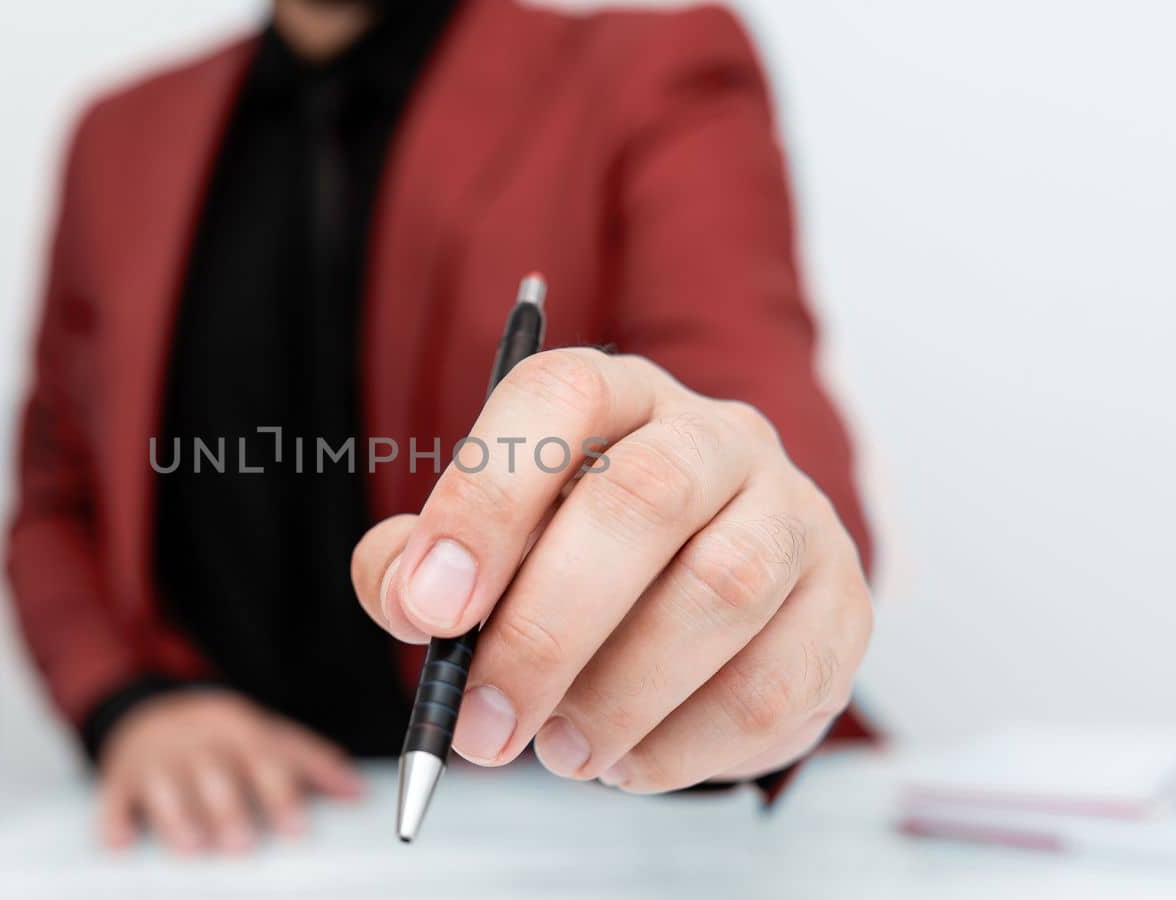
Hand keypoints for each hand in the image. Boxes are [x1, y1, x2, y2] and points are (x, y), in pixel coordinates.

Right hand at [96, 690, 362, 852]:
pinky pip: (113, 795)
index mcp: (235, 729)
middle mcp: (195, 741)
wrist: (151, 712)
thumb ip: (311, 763)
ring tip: (192, 846)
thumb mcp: (265, 736)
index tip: (295, 828)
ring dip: (177, 815)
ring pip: (164, 783)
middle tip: (242, 844)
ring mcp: (155, 757)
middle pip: (213, 772)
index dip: (279, 793)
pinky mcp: (120, 776)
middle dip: (228, 807)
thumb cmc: (221, 738)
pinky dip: (114, 818)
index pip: (261, 757)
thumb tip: (357, 792)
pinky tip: (119, 841)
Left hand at [351, 348, 871, 789]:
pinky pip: (772, 684)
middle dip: (548, 629)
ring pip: (722, 591)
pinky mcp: (839, 608)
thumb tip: (411, 599)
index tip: (431, 608)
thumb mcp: (484, 551)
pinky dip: (683, 745)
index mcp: (615, 399)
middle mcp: (714, 436)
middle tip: (483, 721)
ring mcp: (793, 516)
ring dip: (620, 695)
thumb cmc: (574, 565)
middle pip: (646, 499)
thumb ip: (418, 565)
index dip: (487, 500)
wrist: (711, 607)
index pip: (557, 399)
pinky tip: (627, 760)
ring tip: (558, 751)